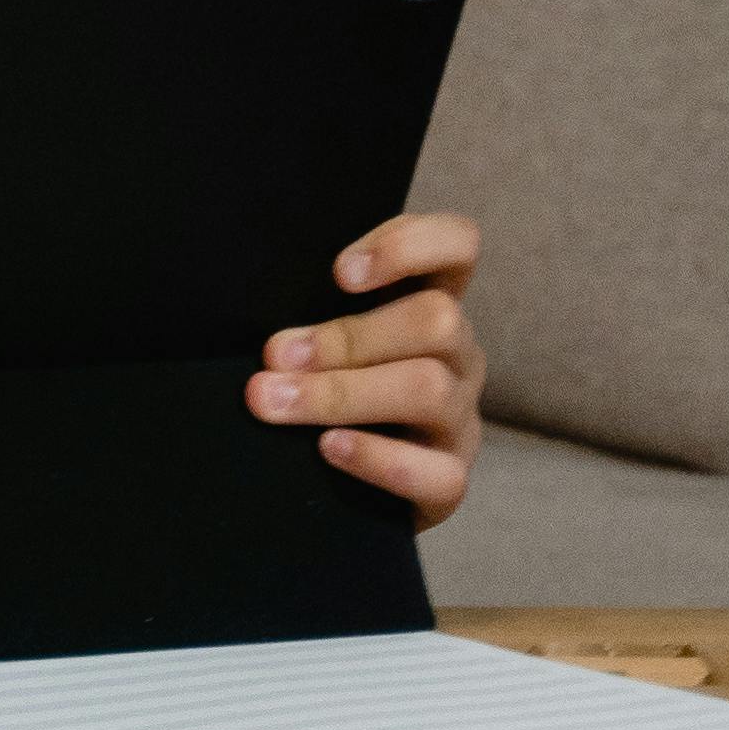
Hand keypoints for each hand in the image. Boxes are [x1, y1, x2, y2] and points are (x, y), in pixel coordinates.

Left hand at [251, 213, 485, 522]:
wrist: (342, 484)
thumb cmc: (326, 383)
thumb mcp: (324, 336)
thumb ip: (312, 310)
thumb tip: (267, 324)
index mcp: (431, 302)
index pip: (457, 246)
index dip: (410, 246)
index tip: (339, 272)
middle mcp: (458, 355)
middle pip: (437, 321)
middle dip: (346, 337)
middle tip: (275, 354)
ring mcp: (460, 419)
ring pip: (430, 389)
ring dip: (341, 393)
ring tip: (276, 401)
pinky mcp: (451, 479)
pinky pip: (437, 473)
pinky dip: (377, 458)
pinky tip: (329, 448)